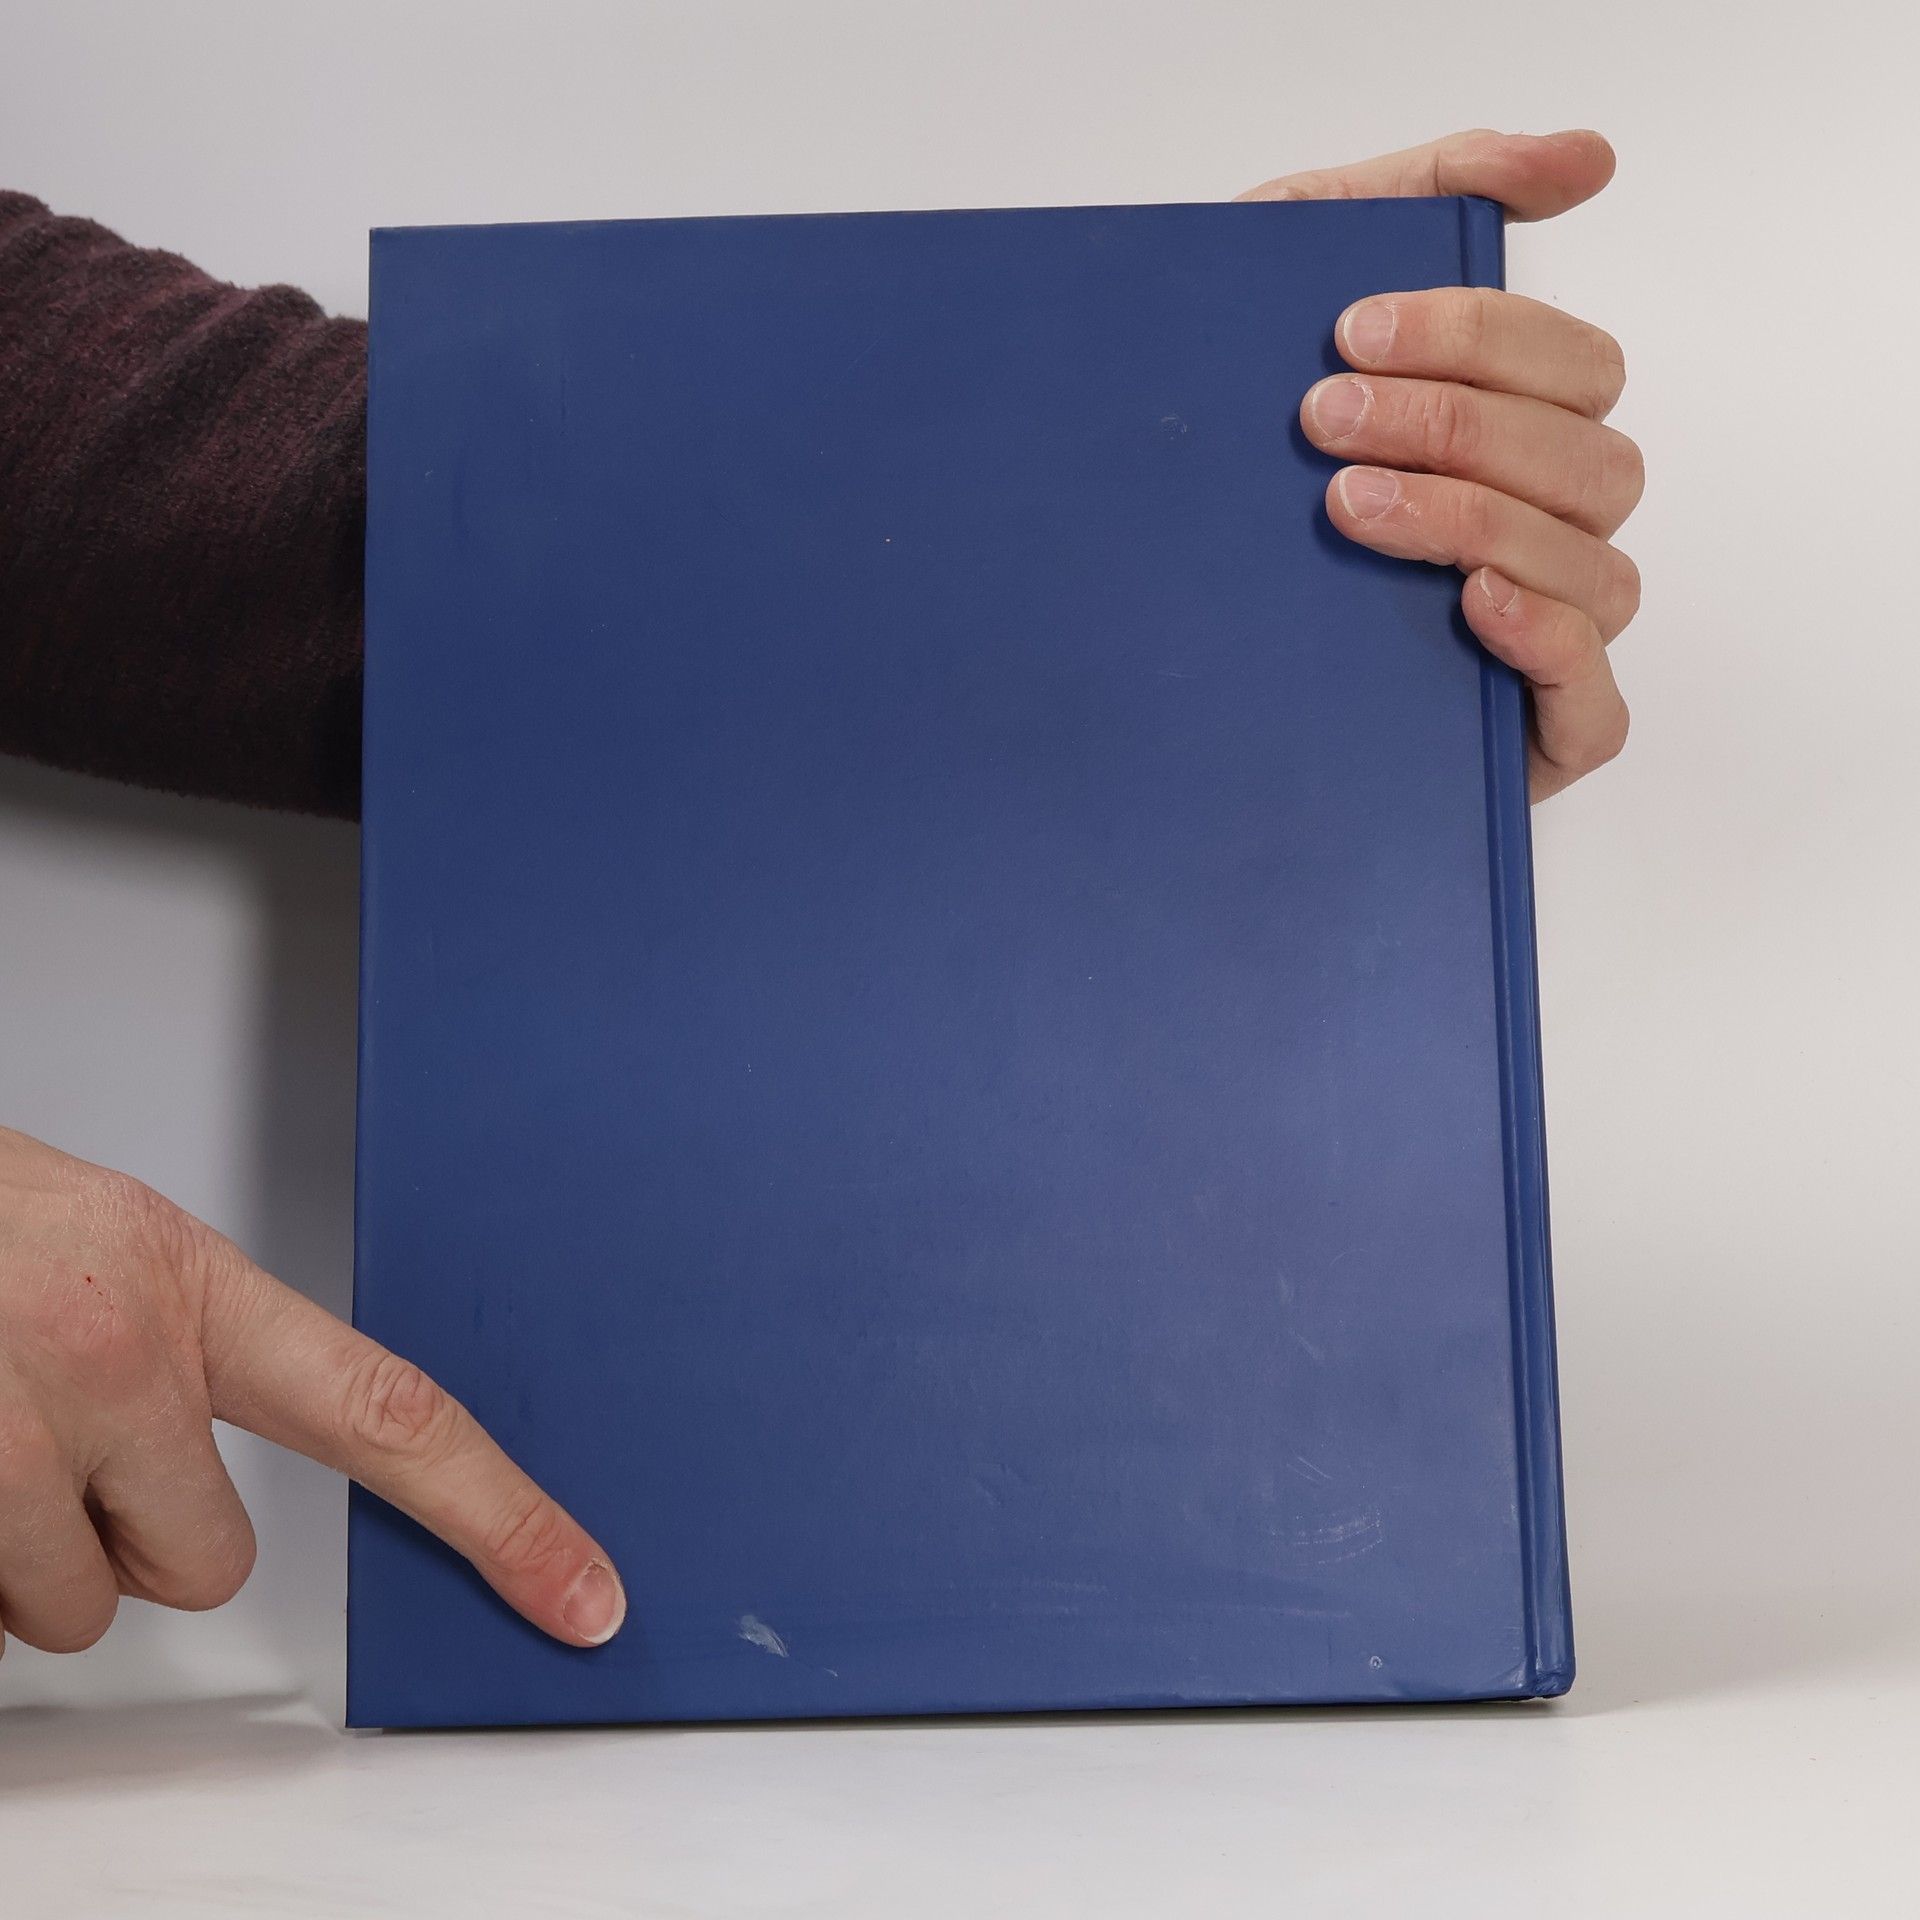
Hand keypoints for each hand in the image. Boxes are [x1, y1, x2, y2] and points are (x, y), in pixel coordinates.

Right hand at [0, 1124, 623, 1657]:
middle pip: (206, 1568)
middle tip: (58, 1440)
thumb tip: (199, 1482)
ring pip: (72, 1611)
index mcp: (187, 1286)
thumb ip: (182, 1357)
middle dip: (137, 1535)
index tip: (582, 1589)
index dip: (503, 1514)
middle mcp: (113, 1358)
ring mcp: (5, 1436)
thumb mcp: (104, 1252)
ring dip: (29, 1556)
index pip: (392, 1415)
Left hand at [1241, 129, 1641, 800]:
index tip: (1347, 333)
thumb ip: (1431, 191)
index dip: (1478, 339)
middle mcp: (1541, 527)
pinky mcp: (1527, 736)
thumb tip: (1584, 157)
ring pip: (1597, 569)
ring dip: (1478, 523)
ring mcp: (1542, 632)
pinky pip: (1595, 706)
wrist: (1111, 602)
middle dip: (1459, 429)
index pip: (1570, 366)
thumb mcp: (1294, 278)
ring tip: (1350, 509)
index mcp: (1512, 429)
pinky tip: (1471, 604)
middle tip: (1323, 422)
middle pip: (1590, 461)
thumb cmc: (1226, 453)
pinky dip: (1549, 644)